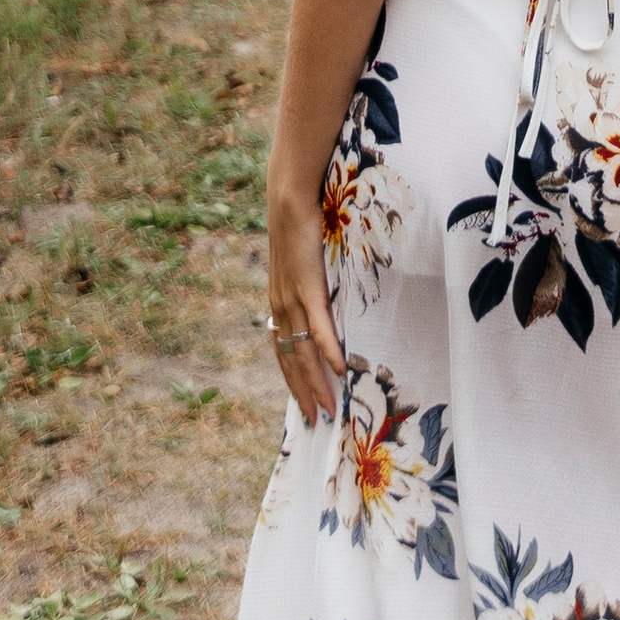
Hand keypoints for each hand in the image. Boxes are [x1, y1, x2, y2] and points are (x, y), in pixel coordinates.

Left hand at [264, 188, 342, 426]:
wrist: (290, 198)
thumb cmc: (299, 227)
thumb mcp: (301, 265)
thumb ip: (309, 289)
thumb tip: (322, 306)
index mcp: (278, 305)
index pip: (284, 354)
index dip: (294, 382)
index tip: (306, 406)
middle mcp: (280, 308)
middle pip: (291, 362)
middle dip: (305, 394)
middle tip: (318, 422)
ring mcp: (292, 300)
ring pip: (303, 353)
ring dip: (317, 383)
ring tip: (330, 408)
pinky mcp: (307, 286)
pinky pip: (320, 326)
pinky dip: (329, 350)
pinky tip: (341, 369)